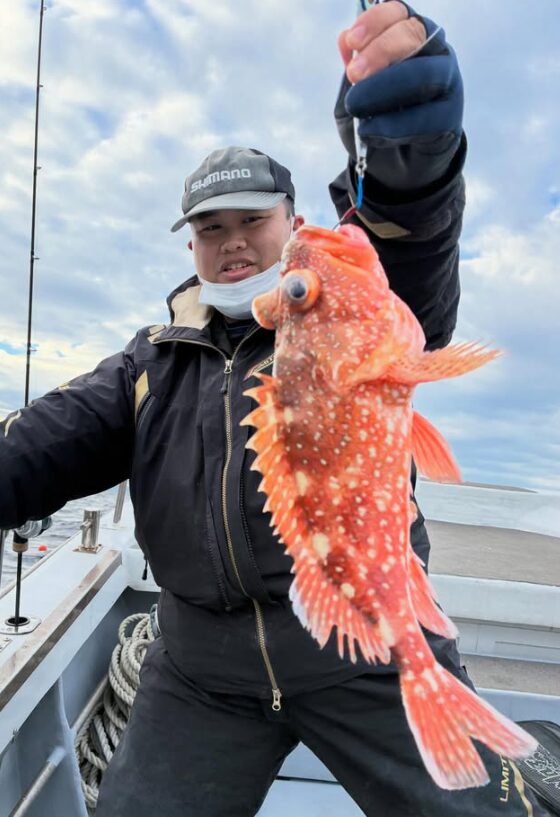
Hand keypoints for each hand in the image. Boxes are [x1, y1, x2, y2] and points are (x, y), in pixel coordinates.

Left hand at [335, 1, 463, 193]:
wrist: (390, 168)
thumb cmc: (374, 123)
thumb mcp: (352, 97)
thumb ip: (351, 71)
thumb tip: (344, 40)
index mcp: (409, 39)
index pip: (400, 13)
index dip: (377, 20)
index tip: (352, 40)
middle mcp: (433, 53)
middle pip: (415, 35)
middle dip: (381, 51)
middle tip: (354, 75)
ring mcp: (448, 83)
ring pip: (427, 72)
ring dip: (389, 86)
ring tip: (358, 106)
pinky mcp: (451, 118)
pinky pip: (428, 116)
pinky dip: (395, 125)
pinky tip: (370, 132)